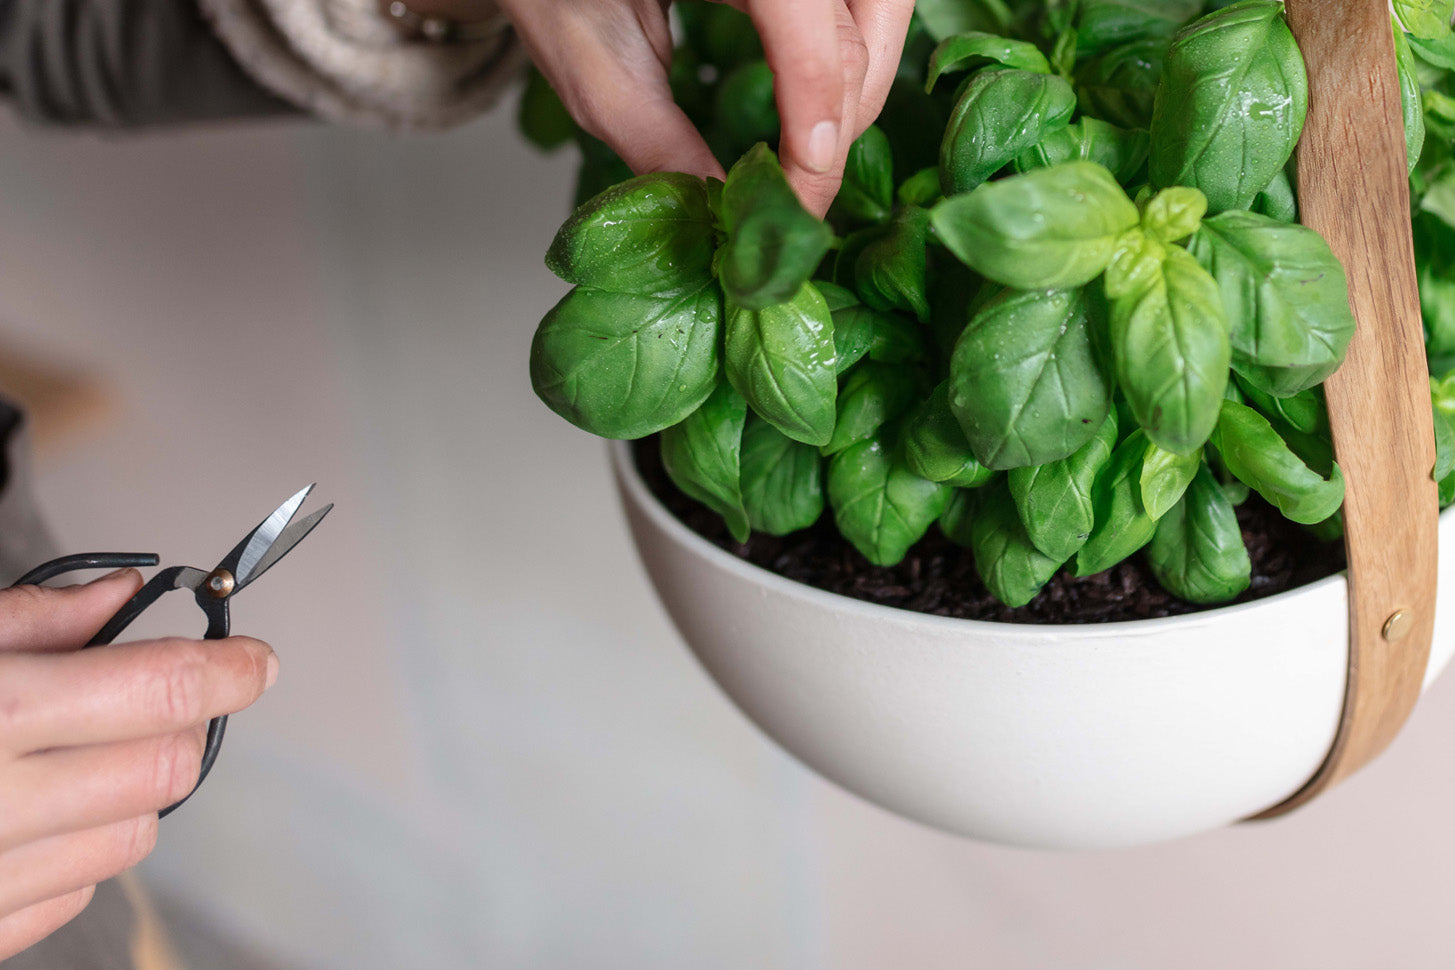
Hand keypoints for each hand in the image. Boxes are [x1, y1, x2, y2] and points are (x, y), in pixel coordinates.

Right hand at [0, 571, 276, 959]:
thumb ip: (31, 617)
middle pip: (165, 767)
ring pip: (133, 838)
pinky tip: (30, 818)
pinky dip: (79, 853)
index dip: (229, 669)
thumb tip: (127, 596)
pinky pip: (74, 897)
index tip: (255, 659)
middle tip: (157, 698)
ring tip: (74, 757)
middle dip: (181, 726)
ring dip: (131, 791)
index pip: (161, 689)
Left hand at [497, 0, 916, 216]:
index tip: (795, 208)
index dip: (818, 131)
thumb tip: (720, 213)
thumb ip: (654, 139)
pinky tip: (812, 99)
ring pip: (884, 7)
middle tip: (799, 191)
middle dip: (845, 117)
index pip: (816, 38)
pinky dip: (853, 52)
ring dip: (861, 86)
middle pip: (869, 21)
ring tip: (806, 151)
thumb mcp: (587, 60)